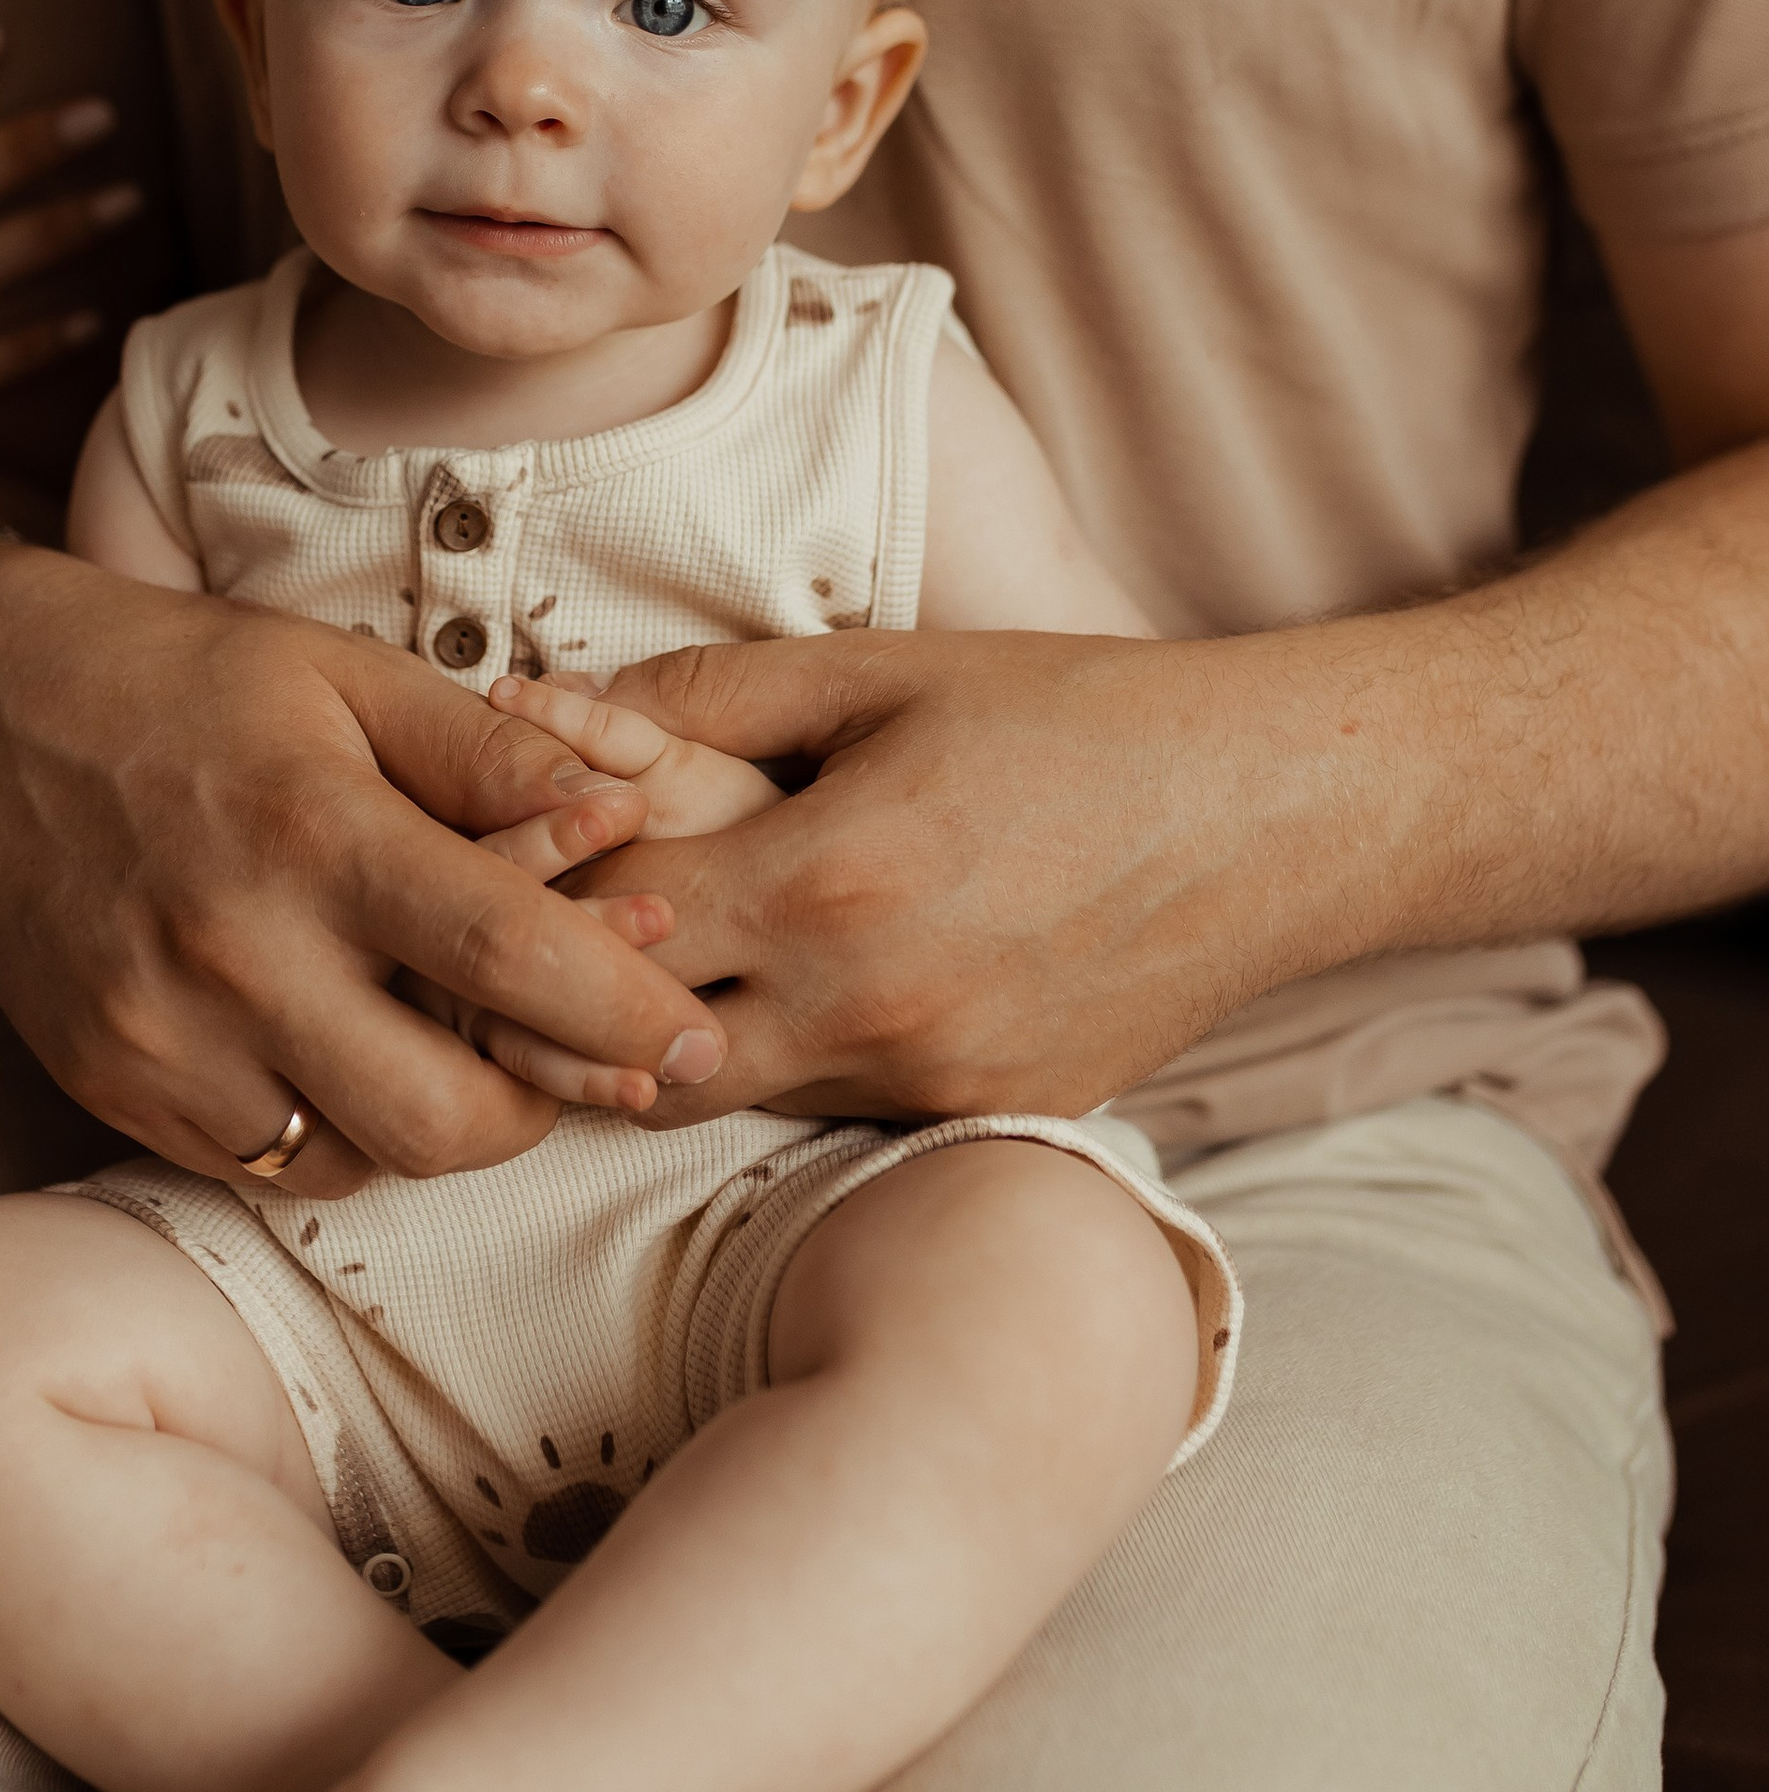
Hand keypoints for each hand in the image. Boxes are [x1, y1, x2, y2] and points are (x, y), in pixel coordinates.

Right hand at [0, 543, 733, 1196]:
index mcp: (310, 830)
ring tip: (446, 1032)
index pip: (508, 956)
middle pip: (448, 1117)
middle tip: (568, 1052)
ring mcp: (160, 1037)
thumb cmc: (193, 680)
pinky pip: (273, 1167)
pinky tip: (345, 1047)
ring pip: (366, 1161)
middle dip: (540, 1103)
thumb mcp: (351, 672)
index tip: (695, 1040)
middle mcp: (230, 952)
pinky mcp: (111, 1088)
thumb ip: (495, 752)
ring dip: (439, 1120)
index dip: (624, 1010)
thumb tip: (631, 816)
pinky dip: (339, 1129)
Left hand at [553, 627, 1351, 1128]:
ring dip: (674, 1046)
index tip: (521, 864)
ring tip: (661, 967)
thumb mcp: (880, 672)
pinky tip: (797, 992)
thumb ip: (703, 699)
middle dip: (574, 1008)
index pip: (600, 931)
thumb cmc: (1072, 715)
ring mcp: (928, 1080)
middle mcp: (863, 1004)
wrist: (1270, 815)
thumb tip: (546, 708)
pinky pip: (833, 1112)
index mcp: (822, 877)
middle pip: (631, 1057)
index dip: (539, 896)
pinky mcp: (983, 1119)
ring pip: (726, 1100)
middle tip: (552, 946)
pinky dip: (791, 1062)